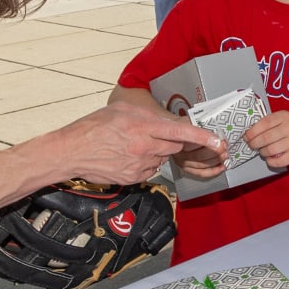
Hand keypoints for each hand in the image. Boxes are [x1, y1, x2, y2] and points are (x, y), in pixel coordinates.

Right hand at [57, 100, 221, 182]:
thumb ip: (146, 114)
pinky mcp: (134, 178)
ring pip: (162, 158)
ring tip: (133, 145)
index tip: (218, 142)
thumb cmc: (92, 127)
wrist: (71, 152)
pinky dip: (145, 163)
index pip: (180, 133)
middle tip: (153, 135)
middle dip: (172, 142)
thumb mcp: (121, 110)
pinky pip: (150, 170)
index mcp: (142, 126)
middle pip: (174, 147)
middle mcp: (144, 147)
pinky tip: (128, 156)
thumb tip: (164, 120)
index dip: (202, 138)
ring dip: (156, 152)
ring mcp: (139, 165)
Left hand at [245, 110, 288, 169]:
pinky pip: (278, 161)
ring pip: (270, 150)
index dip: (252, 132)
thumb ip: (267, 123)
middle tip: (252, 145)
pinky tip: (269, 158)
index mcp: (285, 116)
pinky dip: (270, 161)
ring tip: (262, 151)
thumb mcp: (282, 119)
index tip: (246, 137)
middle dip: (254, 143)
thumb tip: (248, 133)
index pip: (264, 123)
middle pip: (265, 138)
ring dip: (262, 152)